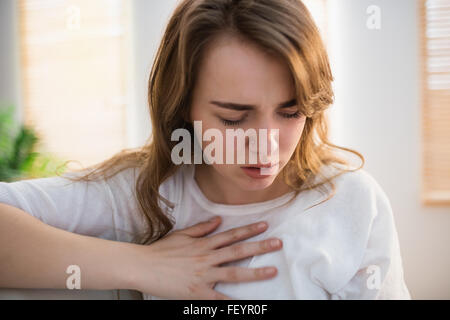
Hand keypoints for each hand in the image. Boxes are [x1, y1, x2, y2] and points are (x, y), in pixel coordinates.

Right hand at [130, 216, 281, 298]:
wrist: (143, 266)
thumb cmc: (161, 250)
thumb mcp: (182, 234)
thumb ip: (202, 228)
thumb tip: (219, 220)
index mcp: (204, 244)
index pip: (231, 235)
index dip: (249, 230)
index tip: (265, 226)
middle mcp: (207, 258)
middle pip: (238, 251)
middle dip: (260, 247)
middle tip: (278, 243)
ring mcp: (204, 276)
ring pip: (234, 273)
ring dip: (255, 272)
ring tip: (272, 271)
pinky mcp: (198, 292)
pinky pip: (219, 299)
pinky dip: (233, 302)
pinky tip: (247, 304)